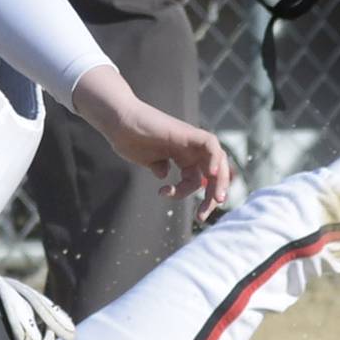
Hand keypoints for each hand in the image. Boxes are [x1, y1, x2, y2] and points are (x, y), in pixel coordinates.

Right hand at [73, 66, 230, 221]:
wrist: (118, 122)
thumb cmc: (128, 139)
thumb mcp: (147, 160)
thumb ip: (158, 167)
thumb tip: (164, 174)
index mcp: (182, 157)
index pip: (200, 180)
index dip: (202, 199)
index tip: (197, 217)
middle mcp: (189, 149)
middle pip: (213, 174)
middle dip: (213, 196)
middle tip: (203, 216)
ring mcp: (189, 141)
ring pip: (218, 160)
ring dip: (220, 181)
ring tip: (216, 200)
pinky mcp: (187, 132)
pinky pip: (210, 144)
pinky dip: (215, 158)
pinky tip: (212, 173)